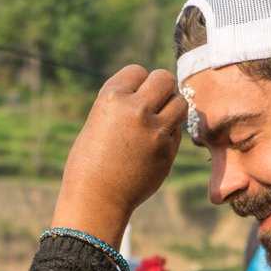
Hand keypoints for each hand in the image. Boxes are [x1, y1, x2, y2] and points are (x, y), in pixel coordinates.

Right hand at [52, 65, 185, 246]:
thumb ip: (124, 104)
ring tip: (157, 122)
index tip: (130, 98)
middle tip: (152, 104)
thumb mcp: (99, 120)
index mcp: (112, 97)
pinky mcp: (168, 151)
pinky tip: (153, 145)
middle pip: (164, 79)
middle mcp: (136, 109)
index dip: (136, 84)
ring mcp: (155, 131)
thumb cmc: (90, 161)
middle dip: (159, 89)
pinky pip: (177, 131)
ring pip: (179, 102)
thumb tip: (154, 94)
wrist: (96, 199)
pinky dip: (169, 133)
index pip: (138, 71)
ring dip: (170, 108)